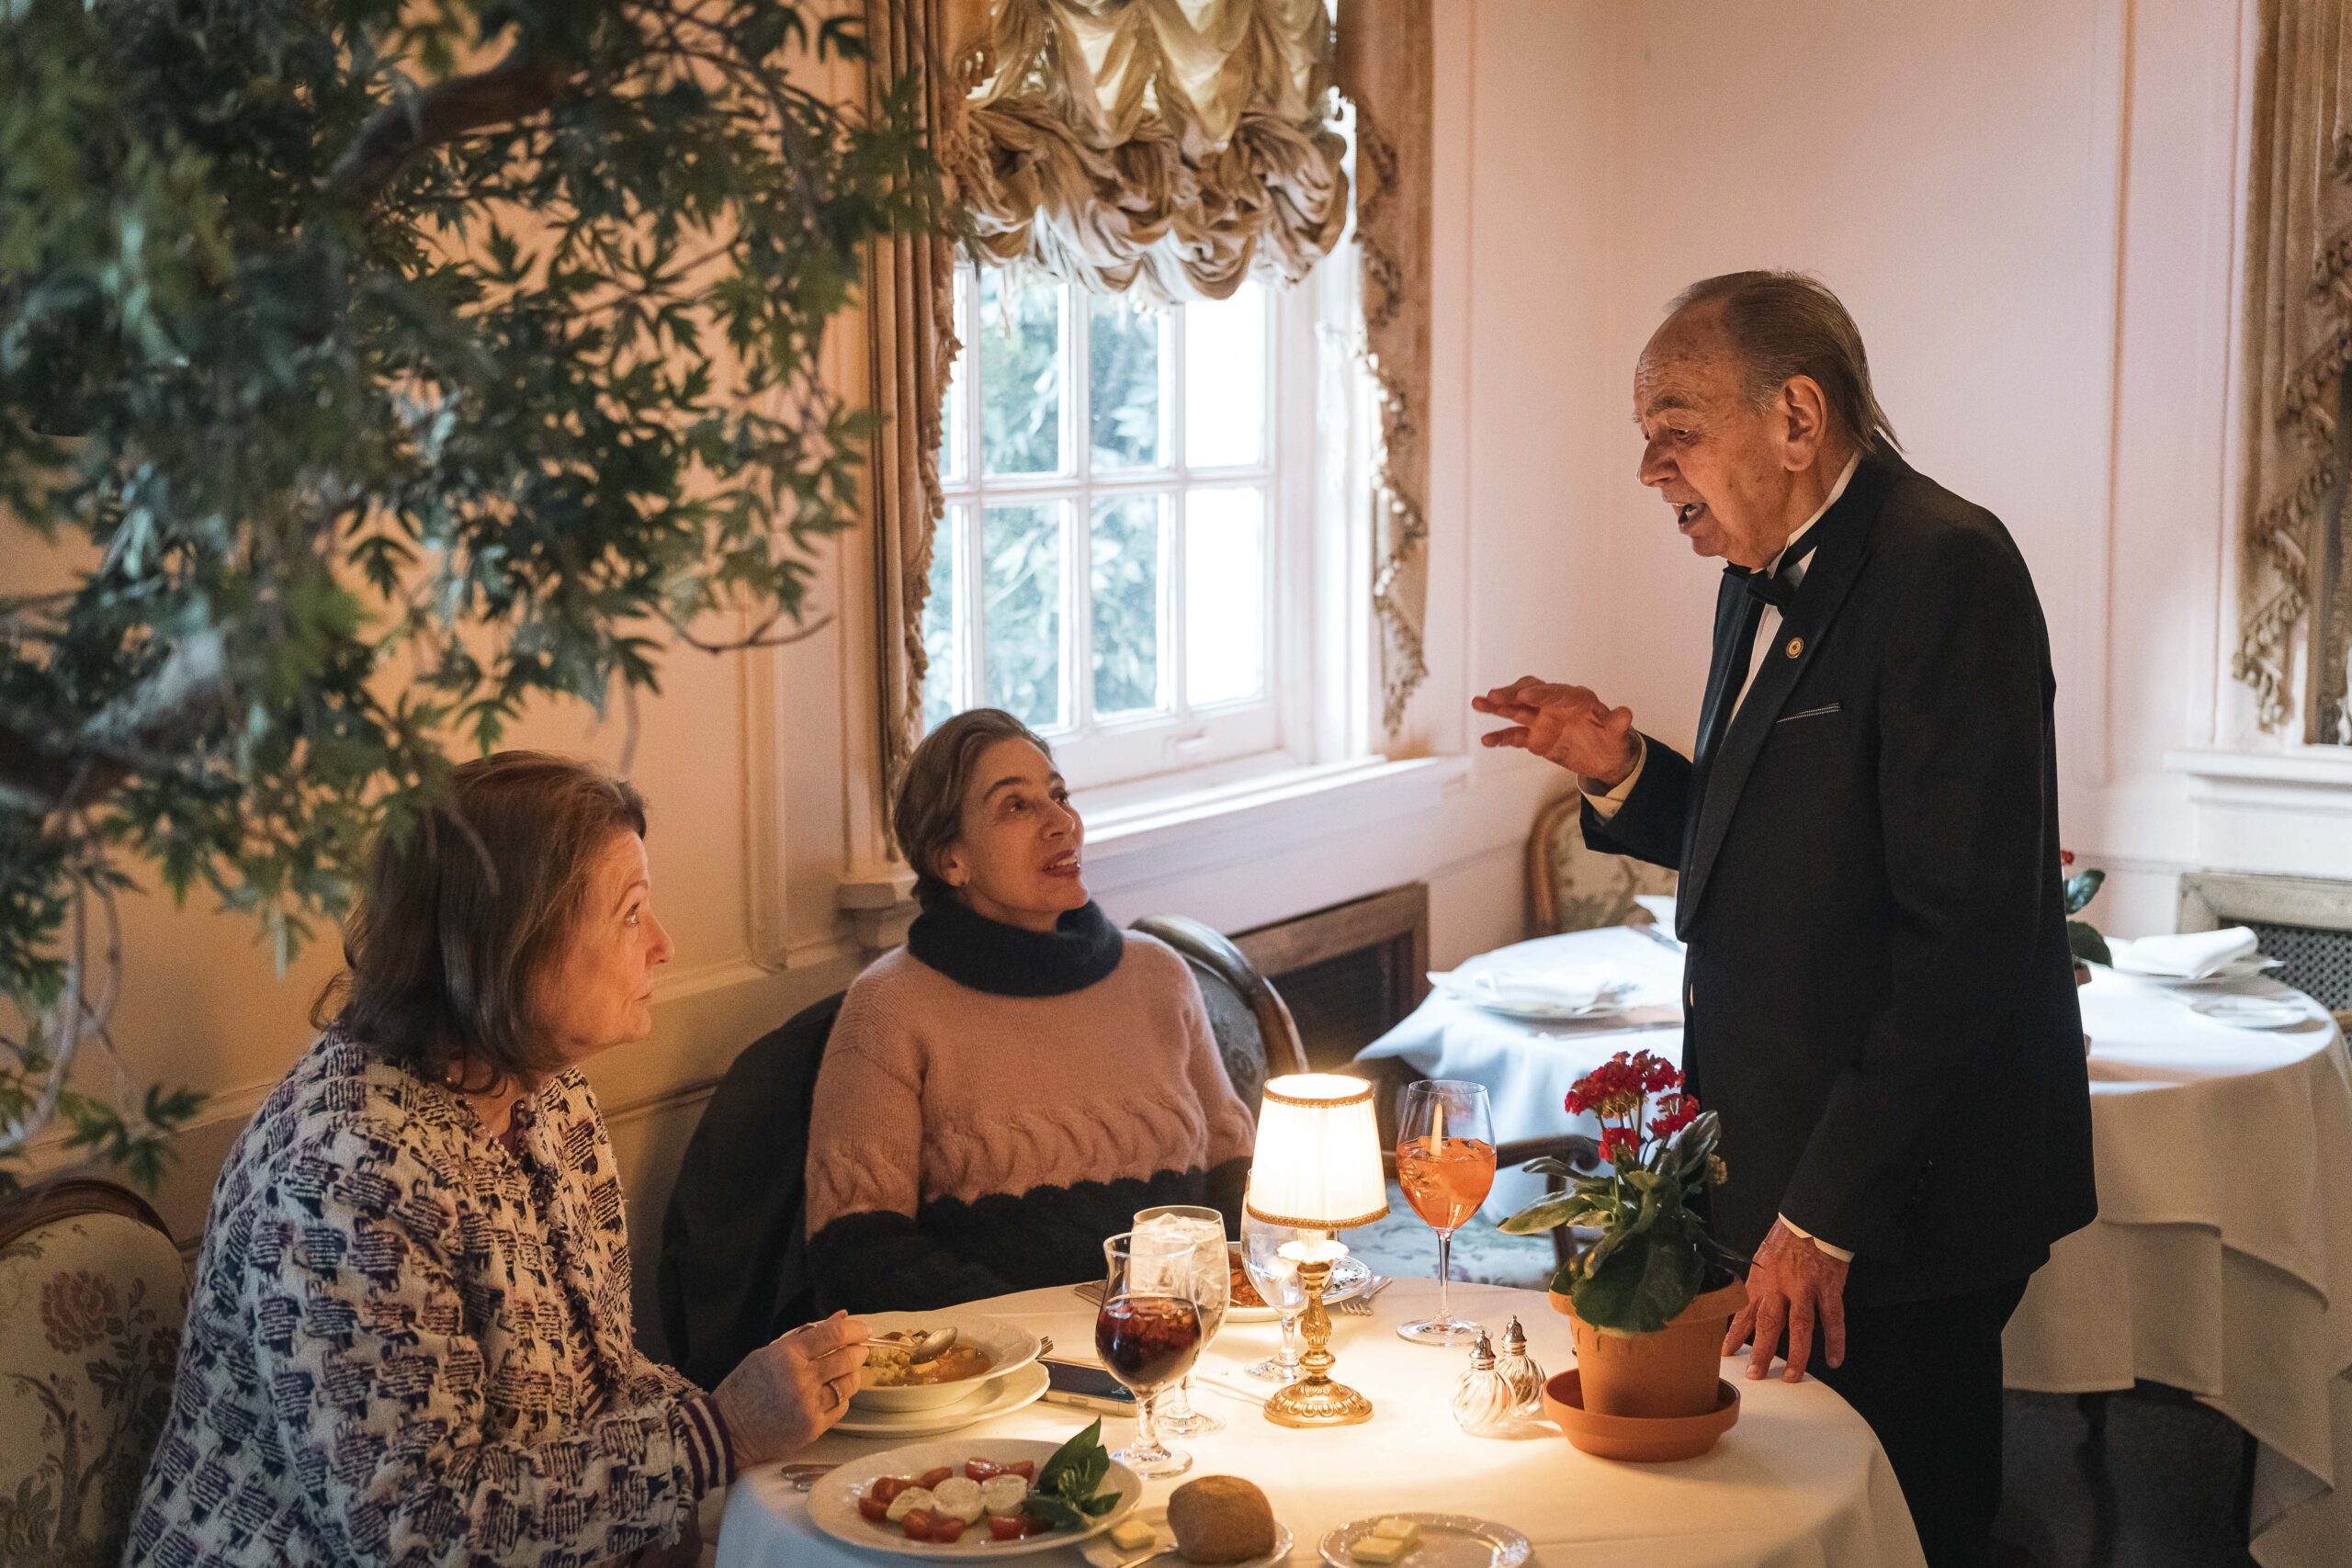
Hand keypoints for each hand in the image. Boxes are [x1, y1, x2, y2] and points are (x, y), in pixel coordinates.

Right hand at [710, 1311, 869, 1466]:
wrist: (727, 1430)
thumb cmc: (745, 1387)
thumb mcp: (769, 1353)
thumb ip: (806, 1335)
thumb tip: (840, 1317)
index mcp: (787, 1355)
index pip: (834, 1335)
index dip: (854, 1329)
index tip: (864, 1329)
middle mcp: (801, 1380)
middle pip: (847, 1359)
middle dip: (858, 1351)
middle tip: (859, 1349)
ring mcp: (809, 1406)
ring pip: (848, 1385)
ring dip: (852, 1375)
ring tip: (846, 1371)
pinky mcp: (813, 1428)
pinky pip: (841, 1408)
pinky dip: (841, 1398)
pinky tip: (832, 1393)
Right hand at [1472, 677, 1640, 787]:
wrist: (1606, 756)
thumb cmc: (1613, 739)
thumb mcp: (1619, 733)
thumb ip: (1618, 723)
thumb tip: (1625, 713)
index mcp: (1575, 699)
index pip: (1554, 692)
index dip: (1539, 694)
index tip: (1524, 696)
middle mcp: (1554, 706)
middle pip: (1530, 694)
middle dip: (1512, 694)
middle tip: (1495, 696)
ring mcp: (1542, 721)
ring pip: (1516, 710)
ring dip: (1497, 707)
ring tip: (1478, 702)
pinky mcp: (1534, 738)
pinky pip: (1514, 735)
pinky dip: (1501, 737)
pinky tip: (1487, 740)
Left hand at [1722, 1220, 1848, 1381]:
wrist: (1812, 1219)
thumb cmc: (1786, 1239)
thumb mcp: (1761, 1258)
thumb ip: (1756, 1284)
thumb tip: (1744, 1306)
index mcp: (1760, 1279)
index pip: (1744, 1311)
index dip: (1734, 1334)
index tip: (1726, 1352)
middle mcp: (1780, 1286)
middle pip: (1769, 1323)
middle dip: (1761, 1351)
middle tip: (1755, 1374)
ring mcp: (1806, 1288)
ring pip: (1800, 1326)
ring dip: (1797, 1354)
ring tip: (1792, 1376)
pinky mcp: (1829, 1287)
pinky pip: (1833, 1318)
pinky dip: (1835, 1340)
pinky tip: (1835, 1359)